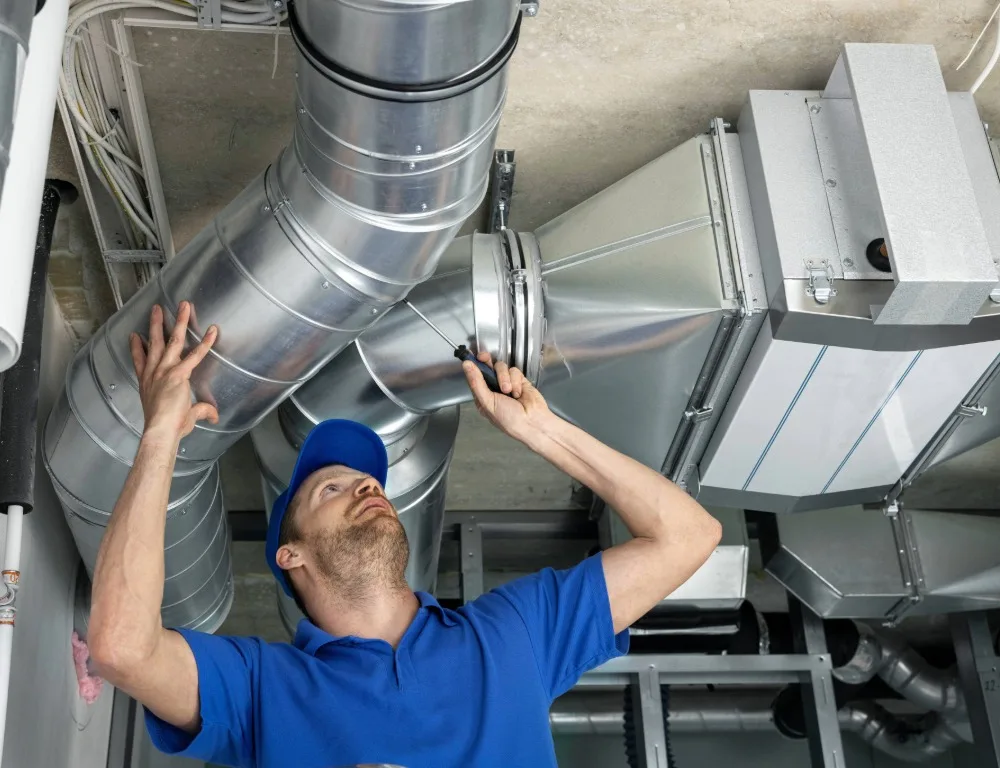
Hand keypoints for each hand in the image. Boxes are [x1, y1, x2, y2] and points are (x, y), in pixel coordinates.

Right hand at [129, 302, 218, 440]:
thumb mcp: (184, 417)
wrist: (161, 430)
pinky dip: (206, 342)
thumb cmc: (167, 427)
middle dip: (156, 324)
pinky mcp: (178, 373)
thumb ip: (201, 412)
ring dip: (179, 321)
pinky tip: (213, 331)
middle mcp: (153, 373)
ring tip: (183, 306)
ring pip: (173, 340)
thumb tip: (214, 416)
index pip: (139, 361)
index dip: (136, 347)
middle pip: (154, 343)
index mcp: (147, 383)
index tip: (134, 336)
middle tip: (156, 309)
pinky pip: (195, 354)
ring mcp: (165, 371)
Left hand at [462, 352, 551, 442]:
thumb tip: (466, 365)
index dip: (473, 366)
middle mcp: (493, 388)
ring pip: (501, 367)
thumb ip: (476, 382)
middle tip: (484, 357)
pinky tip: (518, 392)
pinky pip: (514, 371)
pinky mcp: (519, 380)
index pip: (474, 377)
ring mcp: (507, 383)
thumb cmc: (508, 419)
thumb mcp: (487, 402)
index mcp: (482, 396)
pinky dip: (516, 381)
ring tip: (508, 391)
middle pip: (487, 367)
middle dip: (486, 362)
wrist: (532, 422)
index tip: (471, 357)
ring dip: (504, 378)